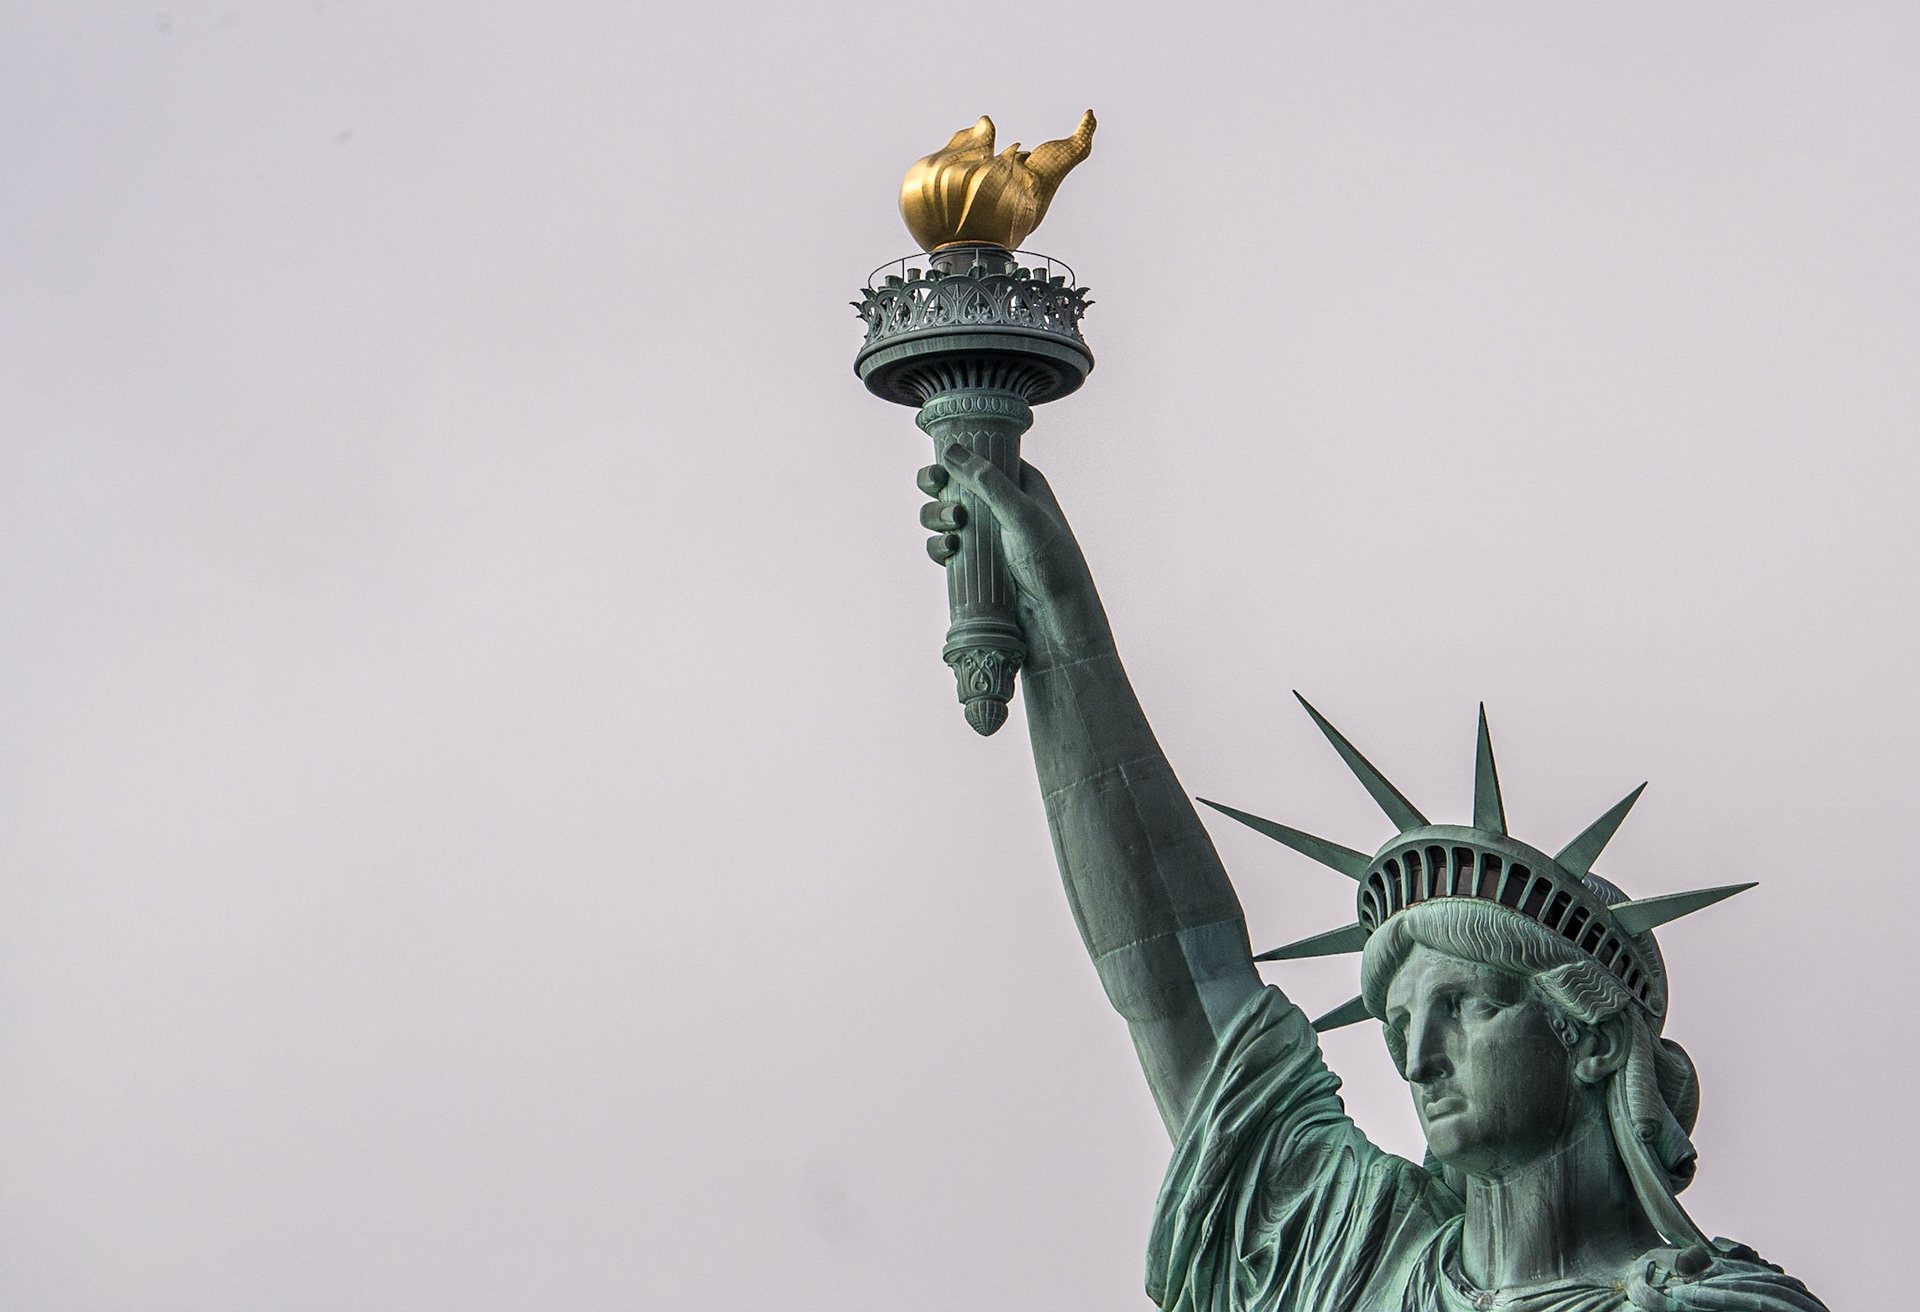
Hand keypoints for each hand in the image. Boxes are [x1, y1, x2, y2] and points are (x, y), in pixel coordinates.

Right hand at [915, 445, 1113, 662]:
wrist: (1056, 617)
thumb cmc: (1051, 562)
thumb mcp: (1021, 515)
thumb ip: (988, 483)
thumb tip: (951, 452)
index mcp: (1020, 483)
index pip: (981, 457)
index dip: (956, 457)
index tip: (940, 464)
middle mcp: (1002, 505)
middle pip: (955, 484)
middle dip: (939, 486)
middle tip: (935, 487)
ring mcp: (987, 534)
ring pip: (945, 515)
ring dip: (937, 516)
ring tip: (951, 525)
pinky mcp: (976, 562)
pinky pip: (945, 547)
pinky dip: (939, 545)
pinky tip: (947, 550)